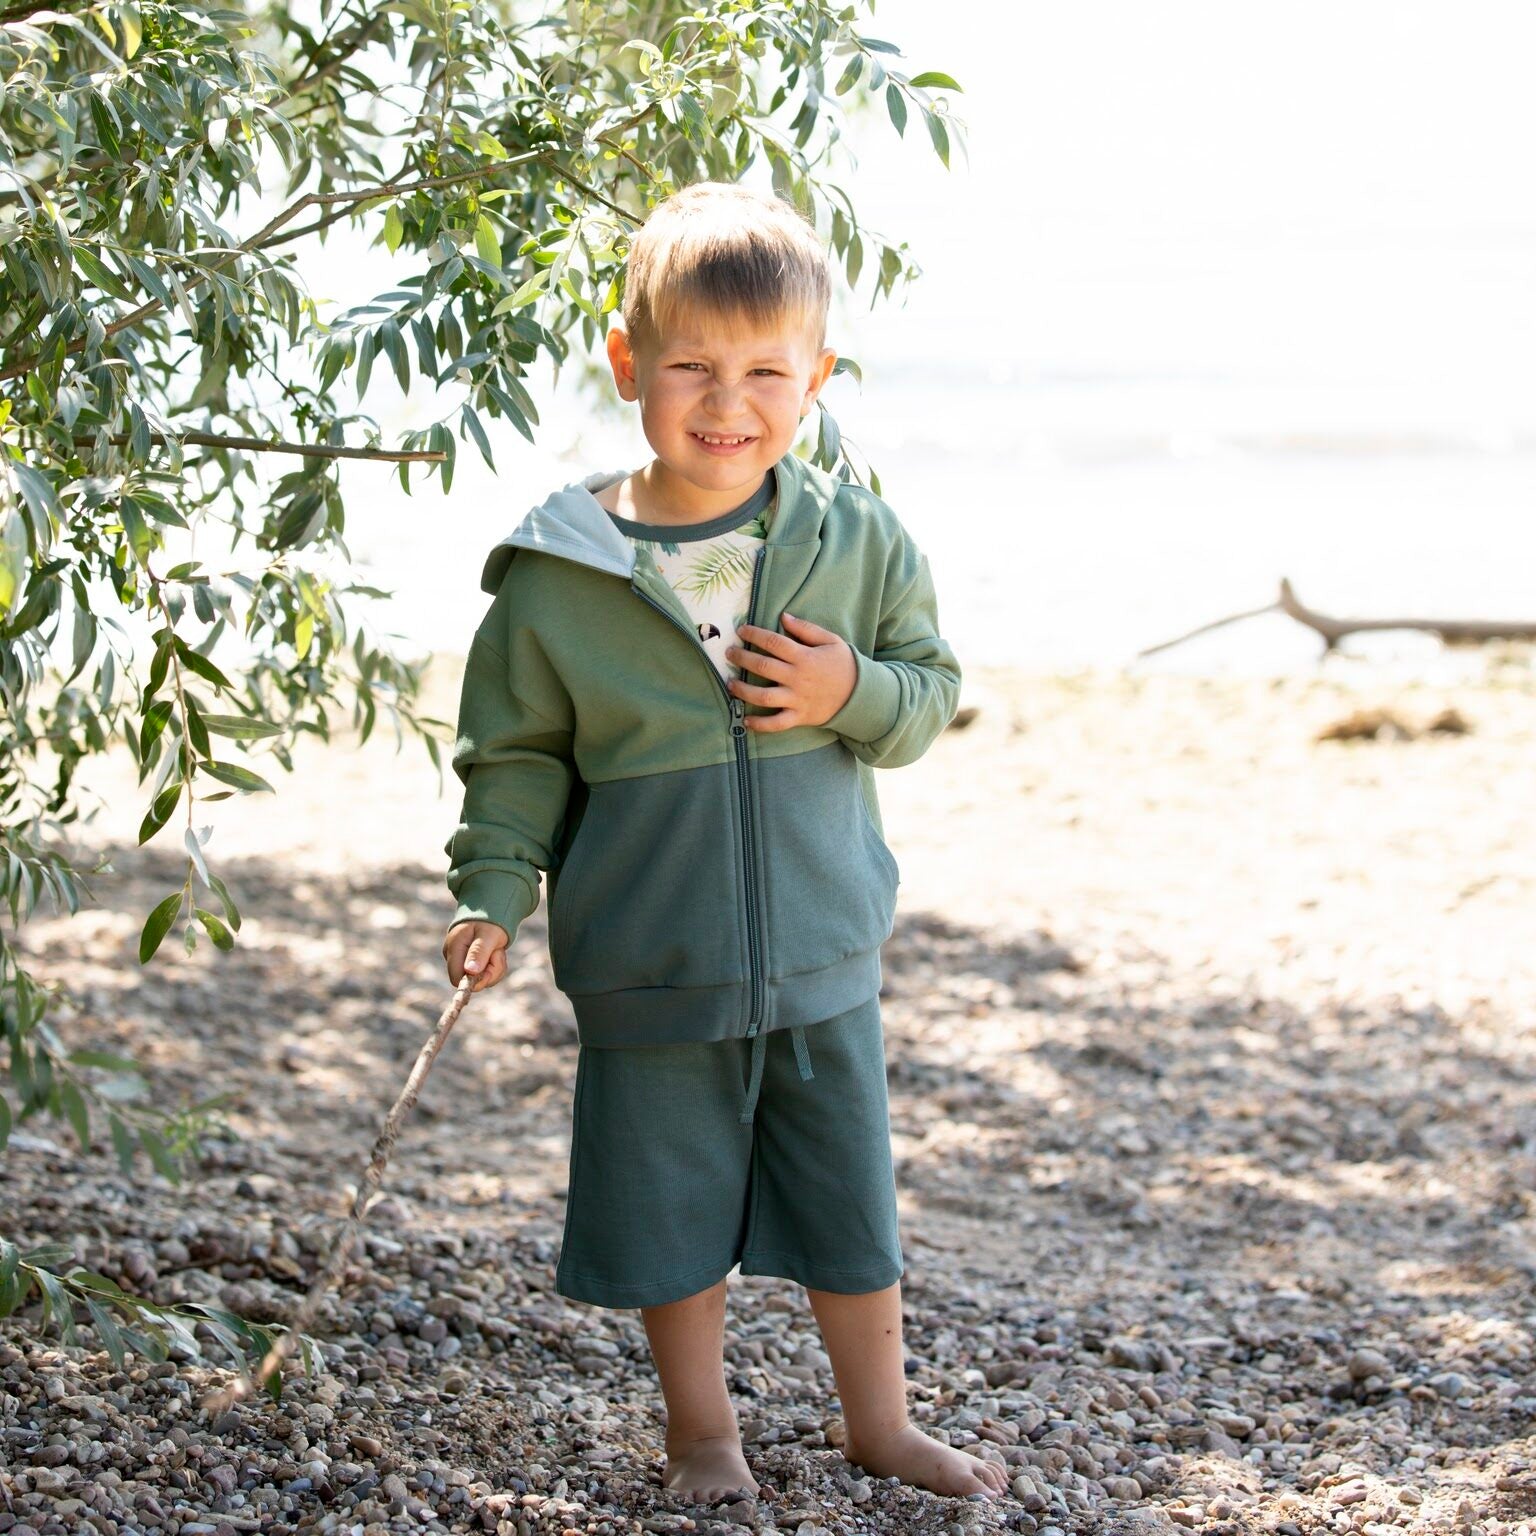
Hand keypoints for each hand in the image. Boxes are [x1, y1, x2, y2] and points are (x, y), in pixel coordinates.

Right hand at [443, 919, 509, 991]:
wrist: (491, 911)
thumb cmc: (489, 921)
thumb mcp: (487, 935)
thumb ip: (478, 952)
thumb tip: (470, 971)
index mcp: (454, 948)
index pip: (456, 978)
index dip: (474, 980)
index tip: (490, 970)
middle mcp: (454, 956)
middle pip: (470, 981)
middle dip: (489, 971)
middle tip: (498, 953)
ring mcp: (462, 960)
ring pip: (481, 979)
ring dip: (495, 967)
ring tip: (497, 949)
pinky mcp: (471, 963)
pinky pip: (485, 975)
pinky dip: (495, 966)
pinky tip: (496, 952)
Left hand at [724, 612, 856, 732]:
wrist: (860, 695)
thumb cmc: (843, 665)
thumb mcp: (831, 641)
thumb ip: (807, 628)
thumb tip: (783, 616)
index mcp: (805, 657)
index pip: (774, 642)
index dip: (754, 635)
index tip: (742, 631)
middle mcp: (798, 678)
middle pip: (763, 667)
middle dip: (742, 658)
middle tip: (729, 653)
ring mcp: (797, 700)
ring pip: (763, 697)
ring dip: (743, 690)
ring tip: (729, 684)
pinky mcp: (799, 717)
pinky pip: (776, 724)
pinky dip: (760, 724)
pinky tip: (745, 720)